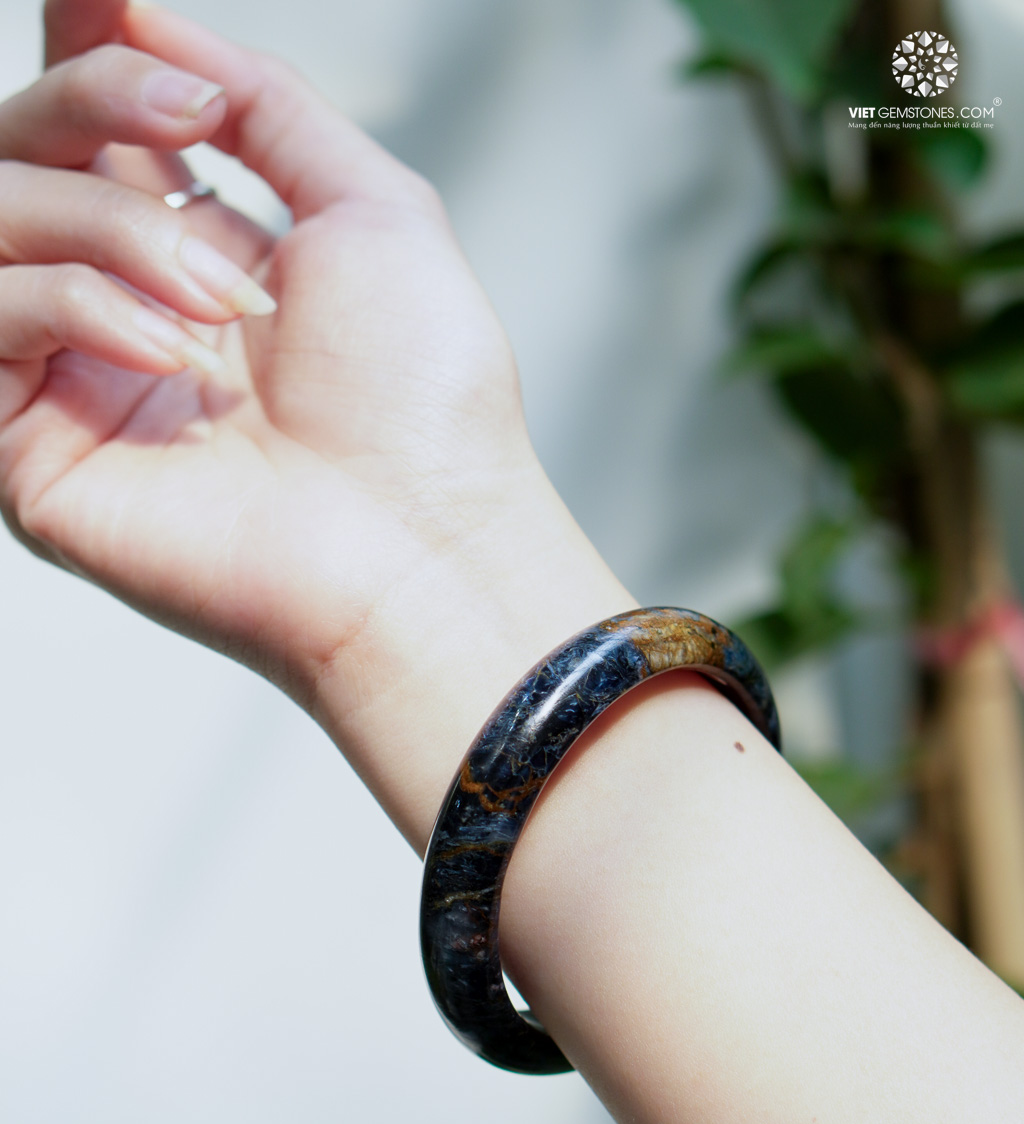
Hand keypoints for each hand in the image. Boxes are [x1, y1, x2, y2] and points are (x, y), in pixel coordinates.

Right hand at [0, 2, 530, 683]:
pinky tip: (175, 354)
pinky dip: (79, 306)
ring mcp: (69, 376)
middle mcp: (120, 304)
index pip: (90, 123)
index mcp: (192, 248)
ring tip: (224, 302)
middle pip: (20, 145)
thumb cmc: (423, 401)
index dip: (88, 50)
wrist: (424, 545)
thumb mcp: (373, 208)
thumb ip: (267, 105)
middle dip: (92, 100)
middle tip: (190, 125)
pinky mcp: (28, 450)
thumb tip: (147, 17)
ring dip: (114, 228)